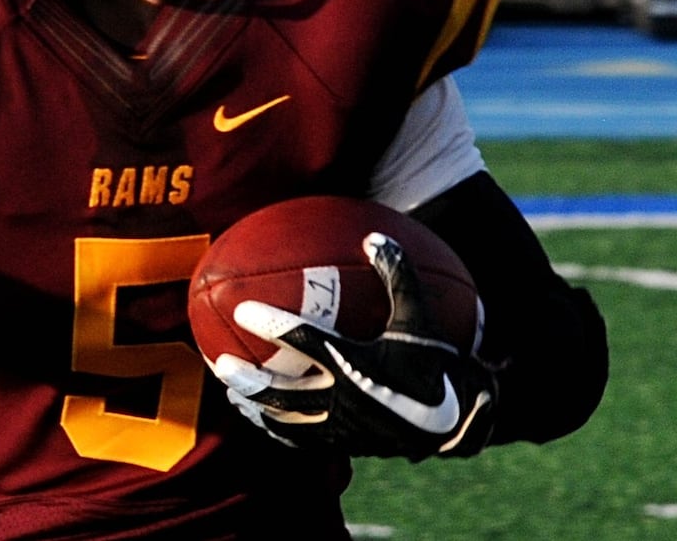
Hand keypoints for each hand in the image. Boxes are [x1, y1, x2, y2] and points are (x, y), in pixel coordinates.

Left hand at [208, 232, 495, 459]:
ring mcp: (344, 428)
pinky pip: (306, 443)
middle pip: (283, 392)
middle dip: (247, 378)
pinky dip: (281, 432)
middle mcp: (345, 399)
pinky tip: (265, 422)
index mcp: (357, 363)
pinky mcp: (348, 445)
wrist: (463, 422)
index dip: (271, 324)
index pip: (304, 340)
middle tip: (218, 363)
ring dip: (256, 409)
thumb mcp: (421, 317)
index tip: (241, 309)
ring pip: (288, 422)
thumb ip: (397, 274)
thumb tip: (374, 236)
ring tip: (232, 397)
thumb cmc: (439, 363)